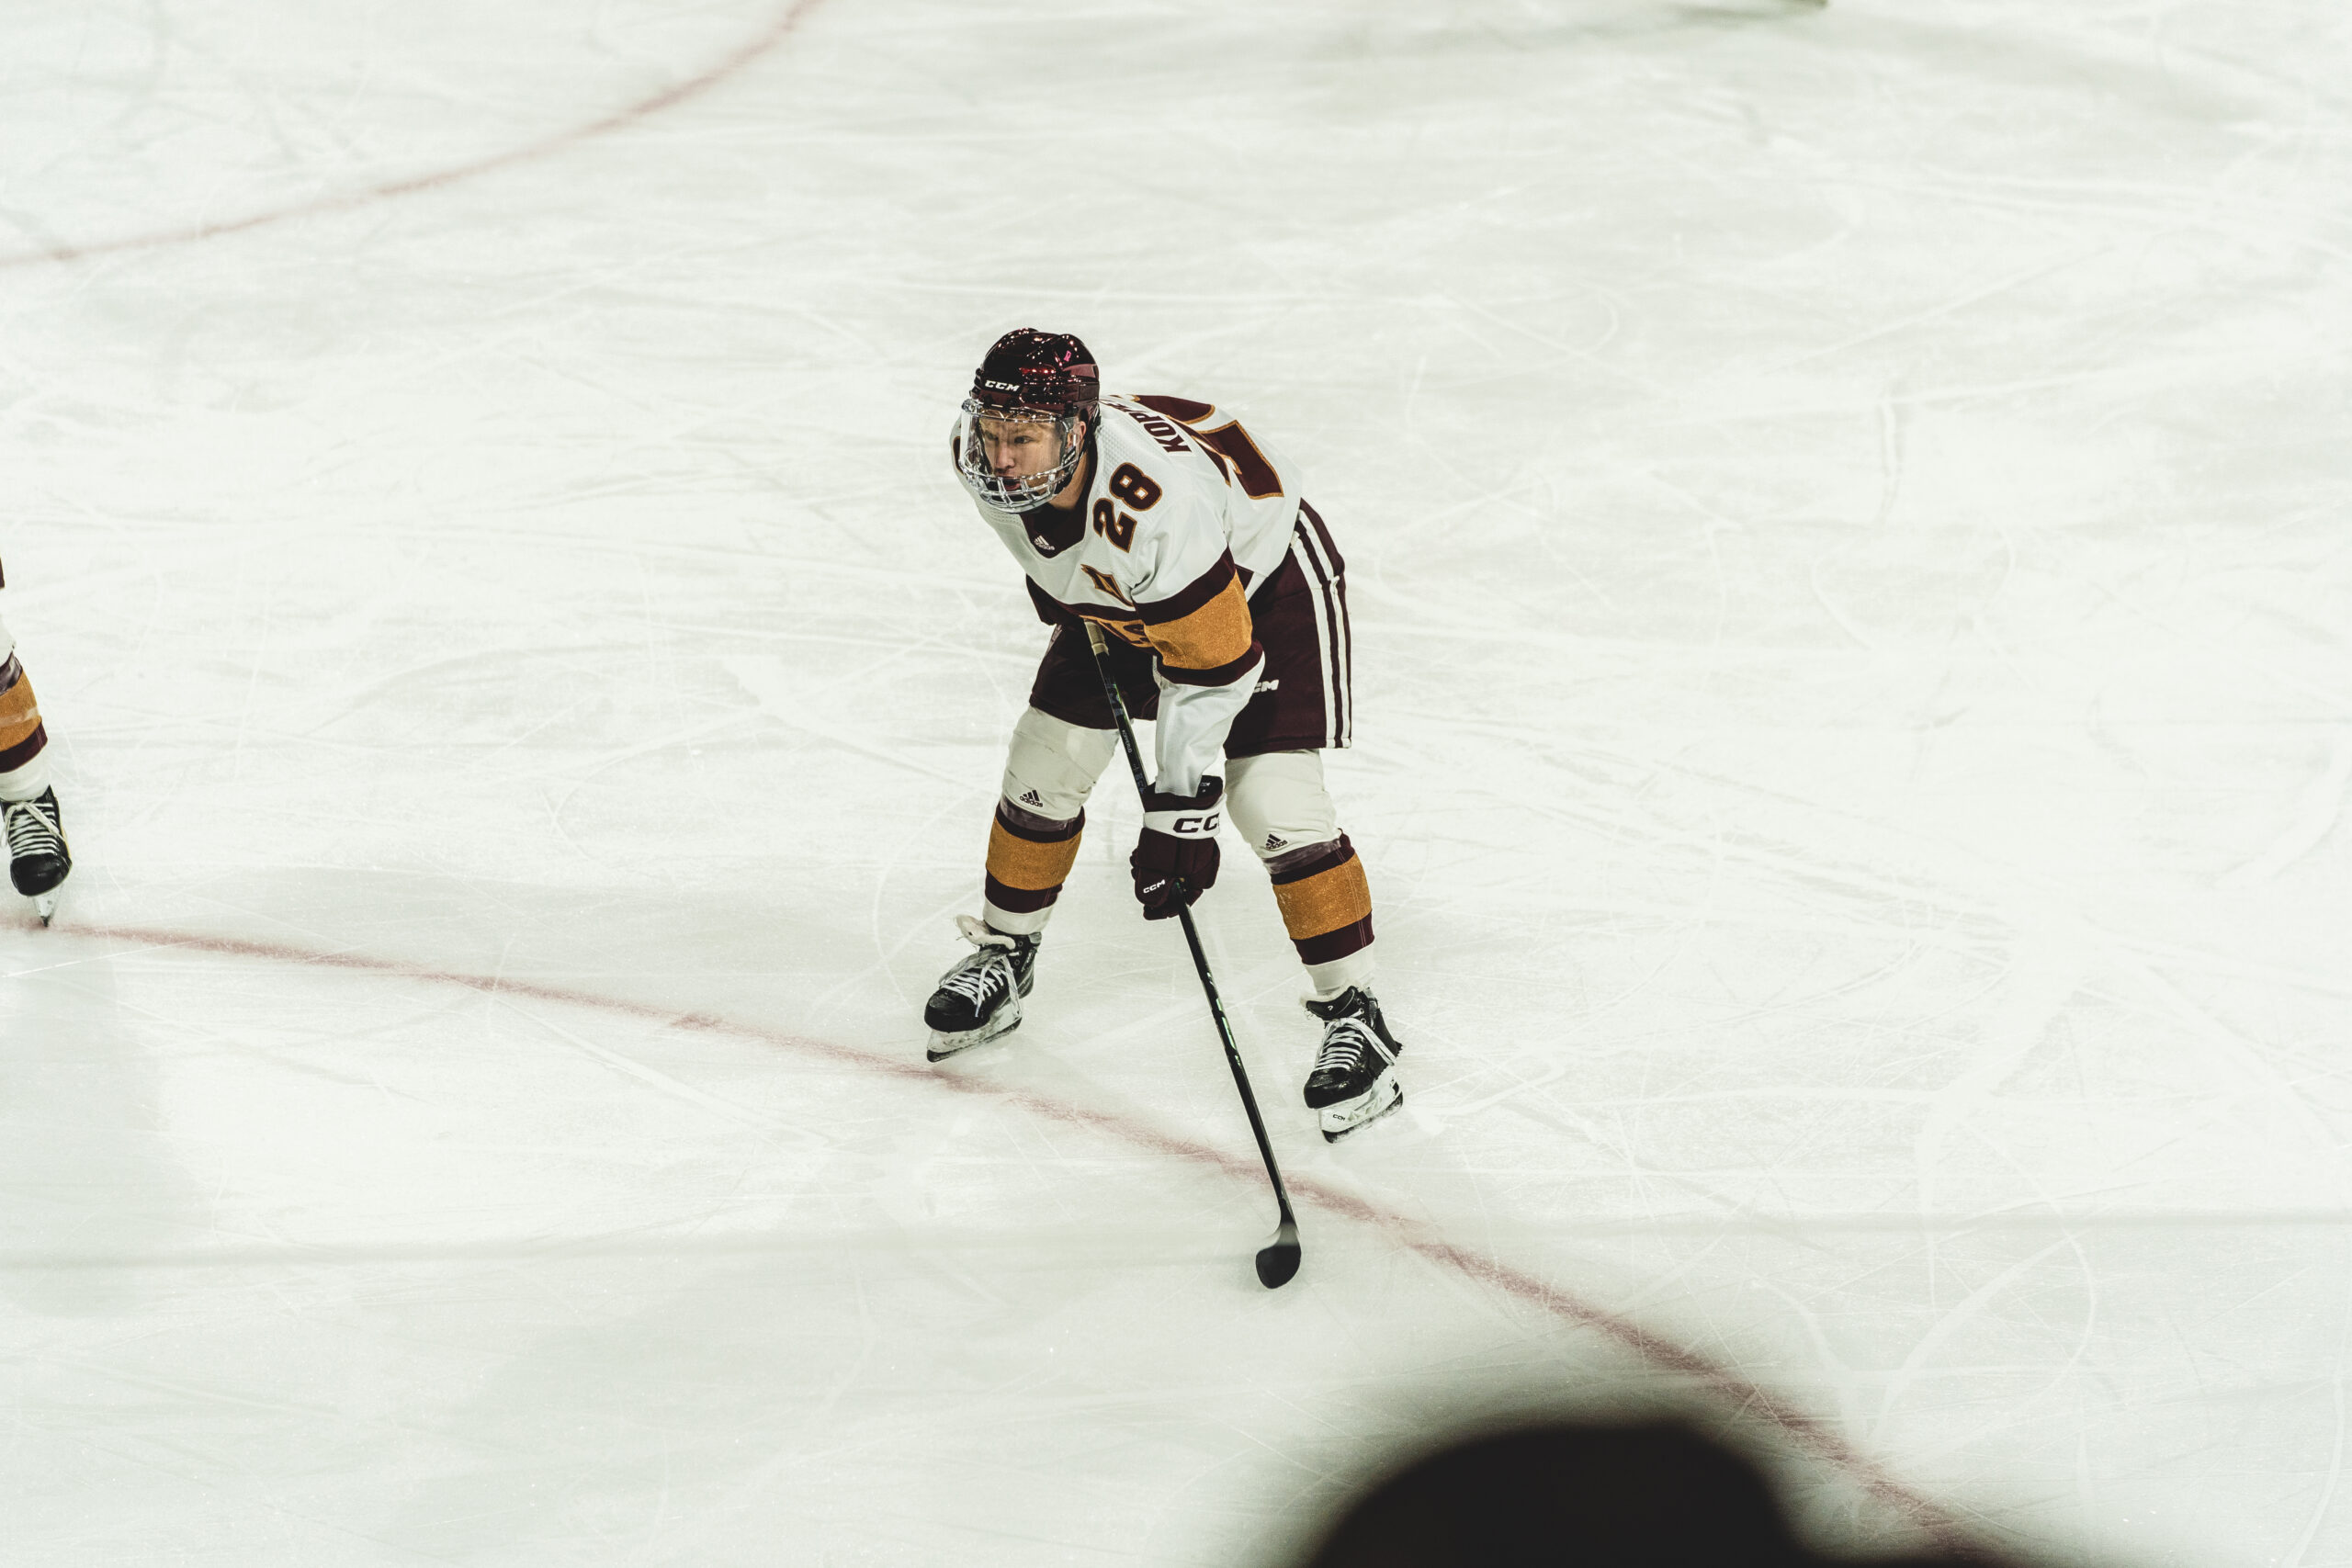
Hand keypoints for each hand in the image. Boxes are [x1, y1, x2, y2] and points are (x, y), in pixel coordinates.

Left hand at [1131, 776, 1222, 919]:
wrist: (1179, 793)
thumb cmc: (1171, 833)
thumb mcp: (1158, 867)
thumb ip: (1154, 889)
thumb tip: (1149, 904)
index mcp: (1201, 876)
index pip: (1183, 901)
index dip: (1164, 910)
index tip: (1146, 913)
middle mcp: (1201, 864)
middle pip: (1173, 884)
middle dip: (1152, 883)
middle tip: (1136, 875)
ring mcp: (1193, 848)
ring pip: (1168, 867)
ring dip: (1149, 867)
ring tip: (1135, 858)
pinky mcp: (1184, 835)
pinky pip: (1168, 852)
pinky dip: (1153, 854)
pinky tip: (1141, 848)